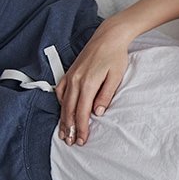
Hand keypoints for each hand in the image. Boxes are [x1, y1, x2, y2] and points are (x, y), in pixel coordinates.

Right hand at [55, 23, 129, 145]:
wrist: (108, 37)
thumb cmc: (115, 56)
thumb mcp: (116, 76)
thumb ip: (106, 95)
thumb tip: (99, 112)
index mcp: (88, 83)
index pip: (83, 112)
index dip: (81, 127)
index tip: (82, 140)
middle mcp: (76, 81)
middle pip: (70, 110)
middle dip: (70, 128)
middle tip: (70, 142)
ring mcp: (71, 76)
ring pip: (64, 103)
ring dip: (63, 119)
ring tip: (64, 132)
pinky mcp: (70, 72)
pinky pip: (61, 91)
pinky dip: (61, 103)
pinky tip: (63, 111)